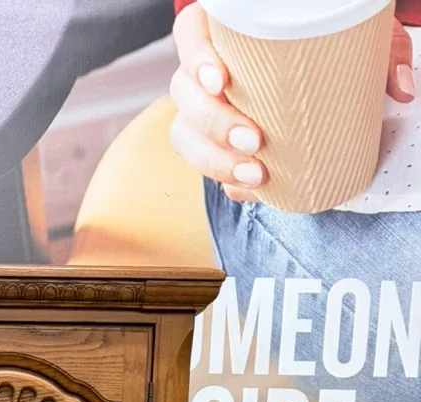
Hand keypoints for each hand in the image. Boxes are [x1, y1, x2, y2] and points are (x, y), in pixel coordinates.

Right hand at [169, 5, 415, 204]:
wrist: (317, 77)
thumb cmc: (328, 48)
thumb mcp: (358, 42)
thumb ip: (381, 56)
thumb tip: (402, 89)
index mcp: (224, 33)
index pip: (191, 36)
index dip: (197, 59)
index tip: (222, 80)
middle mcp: (205, 72)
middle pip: (183, 93)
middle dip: (214, 123)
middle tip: (254, 139)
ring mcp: (204, 109)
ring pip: (184, 135)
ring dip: (213, 160)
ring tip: (254, 174)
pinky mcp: (212, 143)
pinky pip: (203, 164)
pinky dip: (223, 179)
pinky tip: (248, 187)